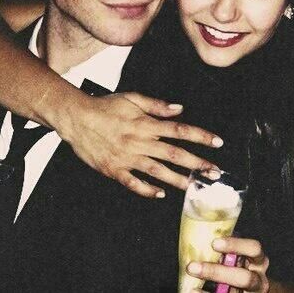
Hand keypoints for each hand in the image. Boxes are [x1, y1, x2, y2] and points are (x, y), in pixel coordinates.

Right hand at [64, 91, 222, 197]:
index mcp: (145, 124)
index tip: (217, 142)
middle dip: (197, 164)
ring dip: (178, 180)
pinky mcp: (114, 170)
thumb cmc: (104, 106)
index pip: (179, 130)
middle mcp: (139, 142)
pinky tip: (160, 194)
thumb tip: (179, 109)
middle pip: (174, 154)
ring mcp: (127, 158)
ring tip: (194, 187)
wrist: (76, 118)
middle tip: (214, 172)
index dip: (200, 136)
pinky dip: (147, 190)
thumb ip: (156, 105)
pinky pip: (133, 183)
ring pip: (158, 172)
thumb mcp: (131, 98)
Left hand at [188, 237, 269, 292]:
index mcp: (259, 261)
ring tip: (192, 289)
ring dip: (209, 292)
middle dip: (218, 273)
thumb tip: (200, 237)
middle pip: (245, 278)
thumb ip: (228, 249)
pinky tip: (195, 292)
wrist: (254, 291)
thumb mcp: (241, 255)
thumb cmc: (242, 266)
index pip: (254, 249)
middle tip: (192, 267)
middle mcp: (259, 280)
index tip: (214, 243)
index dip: (235, 245)